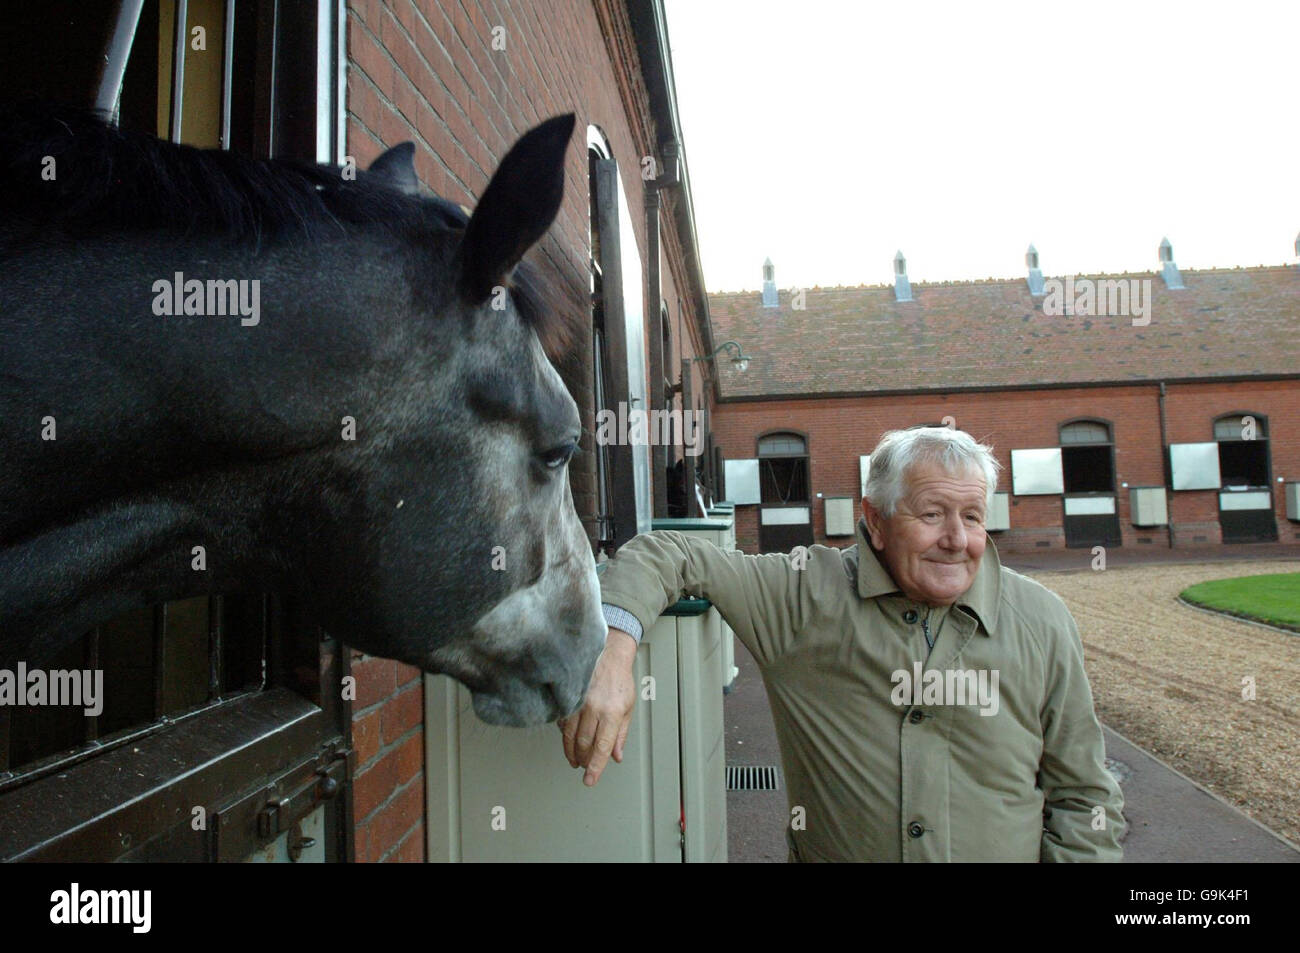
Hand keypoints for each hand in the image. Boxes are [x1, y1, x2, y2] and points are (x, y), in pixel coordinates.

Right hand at [558, 627, 637, 786]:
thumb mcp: (627, 708)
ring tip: (576, 760)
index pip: (601, 747)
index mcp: (611, 712)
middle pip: (584, 744)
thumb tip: (616, 756)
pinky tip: (569, 739)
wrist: (608, 655)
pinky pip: (563, 722)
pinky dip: (565, 735)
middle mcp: (593, 708)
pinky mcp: (569, 697)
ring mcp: (579, 702)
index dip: (595, 767)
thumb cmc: (619, 681)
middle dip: (583, 760)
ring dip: (571, 752)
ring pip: (570, 736)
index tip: (589, 780)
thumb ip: (620, 734)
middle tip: (584, 767)